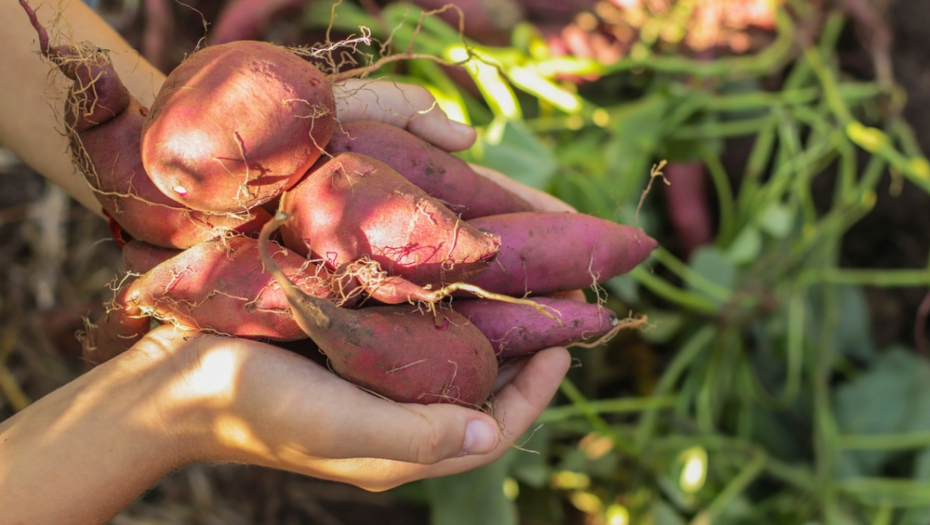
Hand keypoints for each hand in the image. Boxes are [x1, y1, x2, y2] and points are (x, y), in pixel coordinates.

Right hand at [0, 325, 569, 523]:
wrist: (177, 379)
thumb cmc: (256, 407)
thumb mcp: (340, 430)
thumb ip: (416, 436)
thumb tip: (492, 433)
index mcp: (402, 445)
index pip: (494, 426)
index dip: (538, 390)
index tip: (566, 343)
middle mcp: (398, 412)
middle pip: (481, 385)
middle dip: (521, 346)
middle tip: (555, 297)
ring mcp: (376, 378)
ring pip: (453, 352)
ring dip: (488, 318)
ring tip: (518, 275)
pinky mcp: (353, 345)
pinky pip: (416, 326)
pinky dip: (444, 301)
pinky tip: (456, 265)